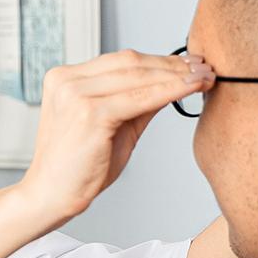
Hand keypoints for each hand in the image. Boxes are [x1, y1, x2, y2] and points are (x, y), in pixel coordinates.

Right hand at [18, 49, 214, 229]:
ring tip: (206, 77)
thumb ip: (137, 102)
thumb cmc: (79, 168)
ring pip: (138, 76)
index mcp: (67, 78)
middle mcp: (67, 80)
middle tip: (206, 67)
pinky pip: (140, 98)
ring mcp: (76, 94)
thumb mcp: (113, 126)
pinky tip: (192, 88)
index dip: (159, 60)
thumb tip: (174, 83)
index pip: (121, 61)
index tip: (190, 64)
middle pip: (131, 63)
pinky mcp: (89, 112)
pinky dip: (170, 91)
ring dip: (177, 75)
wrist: (51, 197)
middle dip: (173, 64)